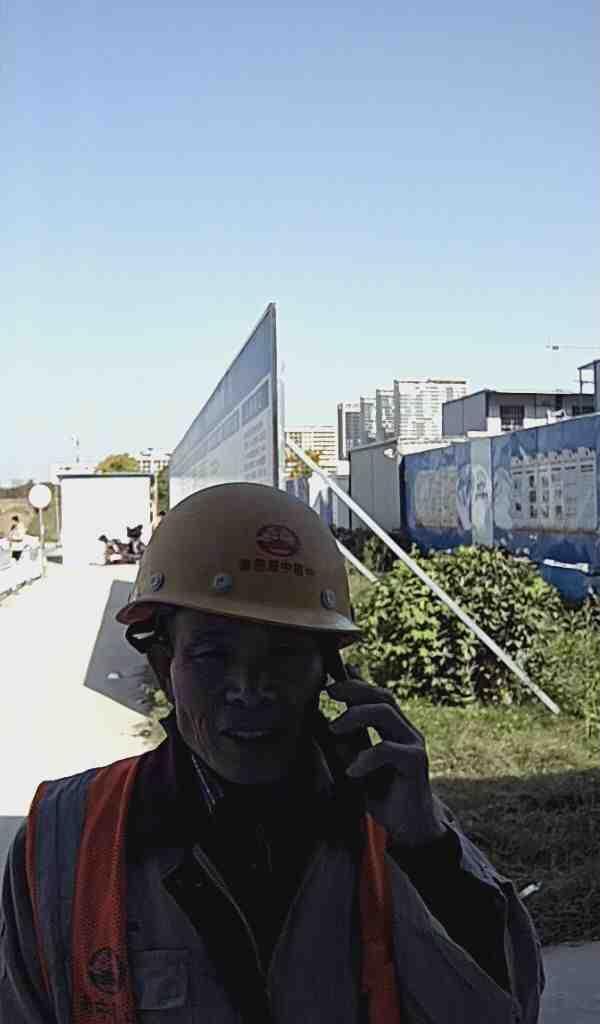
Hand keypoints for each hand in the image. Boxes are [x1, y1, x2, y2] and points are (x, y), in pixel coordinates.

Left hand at [328, 675, 447, 848]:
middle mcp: (405, 730)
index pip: (375, 695)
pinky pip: (388, 749)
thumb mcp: (355, 764)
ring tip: (334, 728)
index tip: (329, 680)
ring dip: (355, 715)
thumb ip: (345, 743)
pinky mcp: (415, 762)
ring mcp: (413, 743)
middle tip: (329, 692)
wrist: (407, 828)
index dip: (354, 682)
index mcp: (392, 728)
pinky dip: (366, 757)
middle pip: (382, 696)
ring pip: (385, 712)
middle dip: (353, 689)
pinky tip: (352, 770)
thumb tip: (321, 718)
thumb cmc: (380, 795)